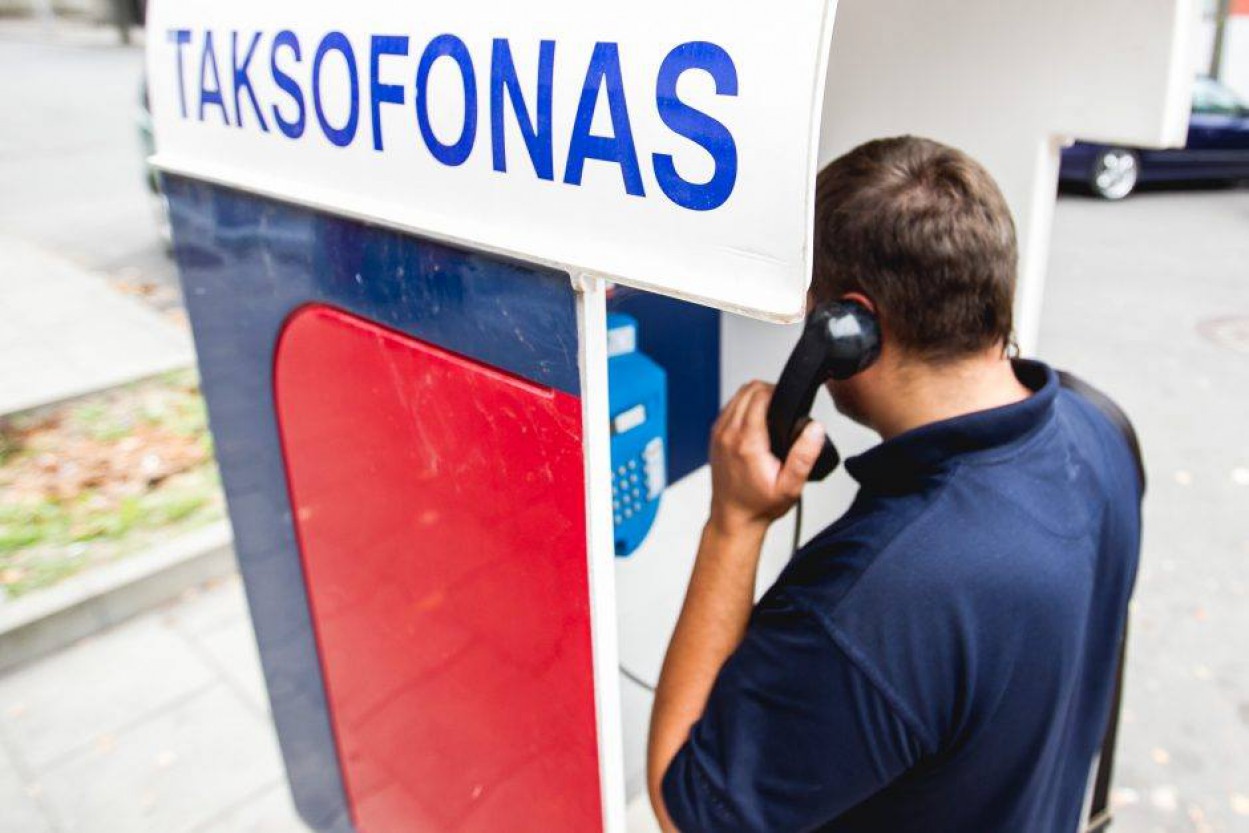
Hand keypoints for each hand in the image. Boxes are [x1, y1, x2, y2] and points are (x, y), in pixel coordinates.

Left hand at [708, 381, 825, 535]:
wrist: (734, 518)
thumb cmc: (760, 505)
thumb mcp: (790, 486)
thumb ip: (804, 456)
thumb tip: (815, 429)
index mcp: (747, 442)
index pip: (759, 395)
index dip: (778, 392)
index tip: (789, 403)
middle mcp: (728, 434)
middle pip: (747, 390)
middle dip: (768, 391)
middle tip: (783, 407)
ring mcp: (718, 434)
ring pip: (736, 395)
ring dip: (755, 397)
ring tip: (772, 413)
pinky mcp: (715, 436)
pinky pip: (729, 407)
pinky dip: (744, 406)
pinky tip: (757, 421)